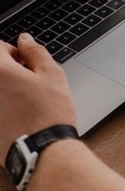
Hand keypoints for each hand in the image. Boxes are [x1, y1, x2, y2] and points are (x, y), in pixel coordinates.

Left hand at [0, 33, 75, 165]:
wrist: (43, 150)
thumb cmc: (50, 114)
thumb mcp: (52, 74)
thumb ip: (36, 52)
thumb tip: (25, 40)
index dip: (14, 51)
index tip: (26, 62)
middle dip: (10, 71)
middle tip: (29, 81)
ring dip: (7, 90)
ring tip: (25, 101)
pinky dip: (6, 108)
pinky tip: (19, 116)